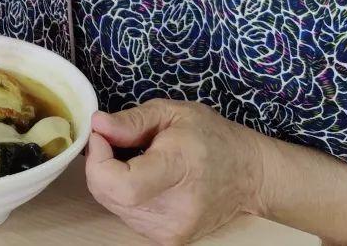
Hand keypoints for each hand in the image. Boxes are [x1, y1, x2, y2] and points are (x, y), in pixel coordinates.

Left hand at [85, 99, 265, 244]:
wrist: (249, 175)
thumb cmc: (212, 138)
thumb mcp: (173, 113)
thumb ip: (132, 120)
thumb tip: (97, 125)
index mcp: (179, 170)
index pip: (122, 183)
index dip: (98, 159)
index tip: (101, 135)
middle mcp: (175, 209)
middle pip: (110, 195)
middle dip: (99, 164)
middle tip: (112, 140)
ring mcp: (172, 230)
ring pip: (113, 206)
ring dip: (110, 180)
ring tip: (134, 159)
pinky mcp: (168, 239)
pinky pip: (126, 215)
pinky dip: (124, 194)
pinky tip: (142, 177)